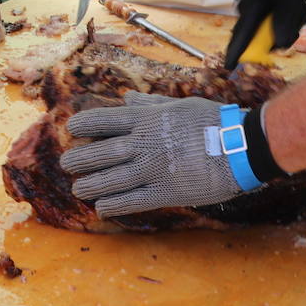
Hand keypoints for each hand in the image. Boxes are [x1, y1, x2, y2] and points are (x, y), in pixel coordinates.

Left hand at [60, 92, 260, 215]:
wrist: (239, 147)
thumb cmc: (212, 120)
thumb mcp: (179, 105)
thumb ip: (149, 103)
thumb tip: (125, 97)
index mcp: (147, 119)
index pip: (105, 120)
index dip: (85, 125)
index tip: (71, 129)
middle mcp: (144, 144)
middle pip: (102, 152)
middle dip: (80, 158)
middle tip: (66, 163)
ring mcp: (153, 169)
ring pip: (112, 179)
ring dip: (90, 184)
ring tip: (77, 189)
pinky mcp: (166, 192)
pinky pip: (133, 201)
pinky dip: (114, 204)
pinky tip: (100, 208)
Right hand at [225, 0, 305, 69]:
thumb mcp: (292, 1)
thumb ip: (286, 25)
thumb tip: (282, 46)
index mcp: (252, 7)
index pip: (241, 36)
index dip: (235, 53)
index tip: (228, 68)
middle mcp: (248, 6)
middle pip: (261, 34)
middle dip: (285, 32)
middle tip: (303, 17)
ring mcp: (253, 3)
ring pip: (271, 26)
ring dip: (291, 21)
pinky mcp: (260, 0)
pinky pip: (273, 17)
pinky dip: (288, 14)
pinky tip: (302, 2)